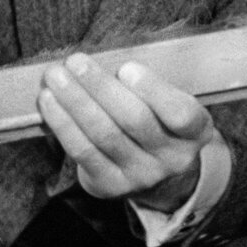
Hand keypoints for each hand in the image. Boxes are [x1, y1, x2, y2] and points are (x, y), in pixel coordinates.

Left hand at [39, 53, 215, 211]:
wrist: (159, 173)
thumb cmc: (162, 122)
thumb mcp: (173, 103)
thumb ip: (151, 86)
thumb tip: (105, 60)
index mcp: (196, 131)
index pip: (180, 114)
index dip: (153, 90)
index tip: (126, 67)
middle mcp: (172, 158)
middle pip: (134, 120)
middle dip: (101, 87)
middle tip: (77, 61)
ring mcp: (141, 176)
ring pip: (104, 135)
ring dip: (75, 102)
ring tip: (56, 76)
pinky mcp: (110, 185)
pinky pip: (83, 152)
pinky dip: (63, 124)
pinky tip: (49, 102)